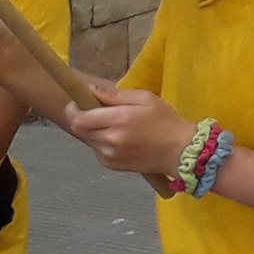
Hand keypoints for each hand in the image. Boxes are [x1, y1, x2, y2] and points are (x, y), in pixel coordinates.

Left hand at [65, 81, 190, 178]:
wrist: (179, 151)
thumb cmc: (165, 121)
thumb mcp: (146, 98)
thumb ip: (116, 94)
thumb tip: (90, 89)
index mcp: (118, 120)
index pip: (79, 118)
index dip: (73, 109)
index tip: (78, 102)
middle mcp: (109, 140)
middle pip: (78, 129)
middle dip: (81, 118)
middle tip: (96, 111)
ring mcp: (108, 155)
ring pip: (86, 139)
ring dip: (92, 130)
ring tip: (113, 125)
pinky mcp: (109, 164)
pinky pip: (96, 149)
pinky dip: (101, 141)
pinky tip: (119, 138)